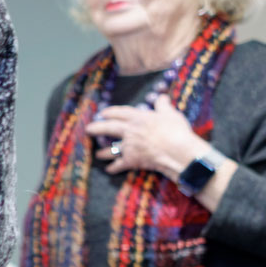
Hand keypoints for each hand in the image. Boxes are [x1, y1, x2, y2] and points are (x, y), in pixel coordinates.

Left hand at [86, 93, 211, 181]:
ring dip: (102, 152)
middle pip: (107, 128)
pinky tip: (109, 169)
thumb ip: (163, 106)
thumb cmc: (176, 130)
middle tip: (87, 129)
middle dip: (96, 128)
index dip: (109, 112)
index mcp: (138, 118)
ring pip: (109, 149)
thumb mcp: (171, 114)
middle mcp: (129, 131)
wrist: (178, 150)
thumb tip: (161, 97)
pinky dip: (113, 168)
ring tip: (97, 154)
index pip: (119, 113)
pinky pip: (118, 165)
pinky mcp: (131, 160)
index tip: (102, 113)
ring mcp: (128, 146)